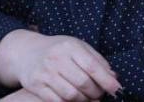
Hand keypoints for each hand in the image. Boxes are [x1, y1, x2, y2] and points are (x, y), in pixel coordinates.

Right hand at [0, 31, 120, 101]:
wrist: (26, 52)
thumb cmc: (58, 50)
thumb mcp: (78, 47)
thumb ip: (96, 60)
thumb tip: (113, 78)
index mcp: (70, 46)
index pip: (92, 66)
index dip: (106, 81)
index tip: (116, 89)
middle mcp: (56, 58)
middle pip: (83, 83)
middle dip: (96, 92)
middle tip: (99, 94)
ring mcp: (44, 73)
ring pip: (70, 95)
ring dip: (84, 100)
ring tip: (88, 97)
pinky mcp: (35, 85)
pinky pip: (56, 101)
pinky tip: (74, 100)